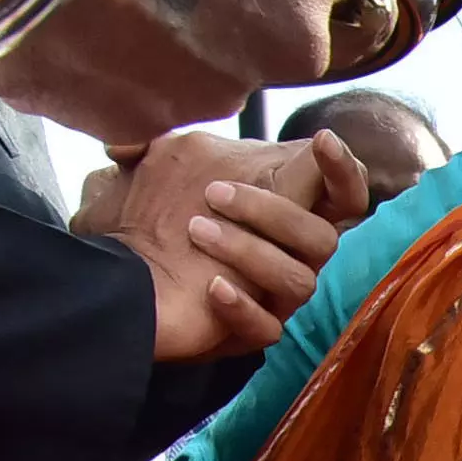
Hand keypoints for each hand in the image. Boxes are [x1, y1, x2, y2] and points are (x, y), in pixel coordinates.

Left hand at [74, 128, 369, 359]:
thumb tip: (162, 130)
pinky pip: (267, 328)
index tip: (323, 141)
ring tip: (196, 231)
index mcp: (285, 210)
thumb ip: (180, 135)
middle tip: (214, 194)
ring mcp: (275, 296)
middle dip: (274, 212)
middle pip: (324, 238)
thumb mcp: (165, 163)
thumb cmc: (150, 217)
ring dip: (248, 252)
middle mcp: (291, 254)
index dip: (343, 170)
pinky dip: (240, 305)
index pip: (342, 193)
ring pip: (300, 281)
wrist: (119, 276)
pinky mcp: (253, 330)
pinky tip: (211, 286)